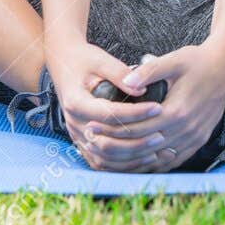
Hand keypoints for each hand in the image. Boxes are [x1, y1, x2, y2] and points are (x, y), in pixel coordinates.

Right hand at [43, 37, 169, 171]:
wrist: (63, 64)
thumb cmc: (83, 59)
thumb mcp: (100, 59)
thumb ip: (119, 73)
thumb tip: (142, 89)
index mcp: (76, 102)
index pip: (109, 114)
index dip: (136, 113)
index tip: (158, 108)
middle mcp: (74, 123)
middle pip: (107, 143)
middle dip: (137, 141)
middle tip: (161, 133)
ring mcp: (76, 136)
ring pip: (104, 158)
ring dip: (131, 158)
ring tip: (156, 150)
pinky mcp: (82, 142)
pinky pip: (101, 162)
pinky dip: (121, 165)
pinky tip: (141, 159)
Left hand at [83, 41, 224, 172]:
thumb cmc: (197, 60)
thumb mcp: (173, 60)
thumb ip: (149, 71)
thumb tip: (126, 81)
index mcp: (177, 112)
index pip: (136, 128)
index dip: (111, 129)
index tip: (91, 126)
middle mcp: (186, 130)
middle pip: (143, 147)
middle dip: (114, 146)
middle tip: (91, 141)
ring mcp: (194, 139)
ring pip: (156, 160)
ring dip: (131, 158)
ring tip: (107, 153)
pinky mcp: (198, 141)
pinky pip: (172, 161)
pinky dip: (152, 164)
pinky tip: (135, 160)